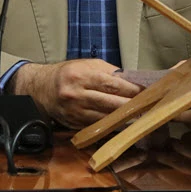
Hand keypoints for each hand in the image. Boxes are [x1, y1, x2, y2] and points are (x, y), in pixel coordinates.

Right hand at [12, 59, 142, 128]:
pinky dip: (111, 126)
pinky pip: (97, 126)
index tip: (146, 93)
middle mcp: (77, 94)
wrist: (41, 88)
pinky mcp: (74, 123)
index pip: (112, 84)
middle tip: (149, 107)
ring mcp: (75, 111)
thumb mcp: (87, 65)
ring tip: (140, 117)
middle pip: (110, 103)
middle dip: (131, 106)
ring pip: (105, 118)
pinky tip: (122, 124)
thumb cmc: (69, 73)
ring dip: (124, 118)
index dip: (131, 90)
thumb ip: (109, 73)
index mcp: (81, 75)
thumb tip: (133, 81)